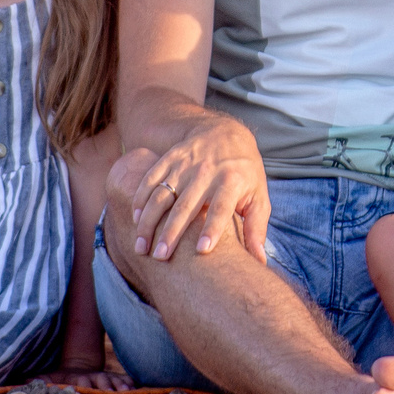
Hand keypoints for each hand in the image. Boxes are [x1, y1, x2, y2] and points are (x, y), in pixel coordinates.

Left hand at [47, 359, 132, 392]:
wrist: (79, 367)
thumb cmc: (63, 379)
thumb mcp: (50, 379)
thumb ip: (40, 381)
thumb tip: (24, 382)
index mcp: (79, 380)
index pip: (83, 383)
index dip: (85, 386)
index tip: (86, 390)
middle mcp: (94, 378)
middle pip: (101, 381)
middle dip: (106, 387)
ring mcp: (106, 378)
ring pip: (115, 380)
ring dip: (120, 386)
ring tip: (127, 392)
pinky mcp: (115, 379)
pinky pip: (126, 380)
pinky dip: (131, 383)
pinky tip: (138, 389)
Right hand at [127, 122, 270, 262]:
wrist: (227, 132)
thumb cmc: (245, 173)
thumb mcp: (258, 196)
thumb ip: (256, 228)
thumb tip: (259, 261)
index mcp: (232, 181)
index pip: (222, 207)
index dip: (213, 228)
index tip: (203, 251)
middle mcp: (207, 172)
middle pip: (187, 205)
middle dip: (171, 232)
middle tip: (160, 257)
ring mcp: (186, 164)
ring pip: (163, 194)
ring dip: (149, 221)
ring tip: (141, 246)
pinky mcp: (170, 158)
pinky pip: (151, 179)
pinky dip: (140, 199)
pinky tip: (134, 220)